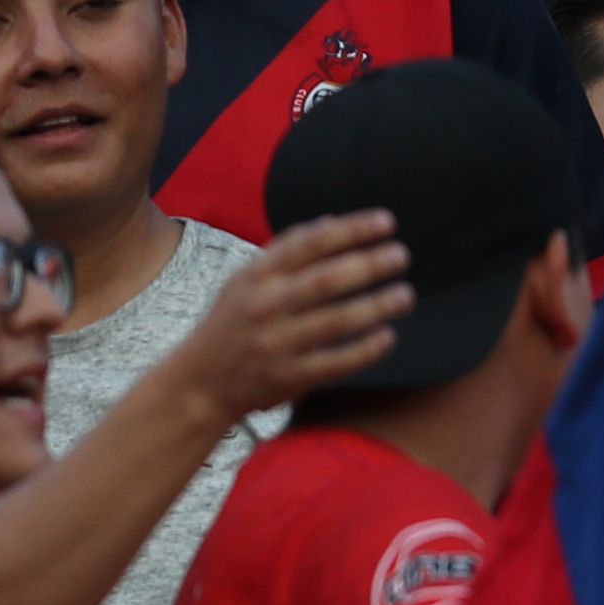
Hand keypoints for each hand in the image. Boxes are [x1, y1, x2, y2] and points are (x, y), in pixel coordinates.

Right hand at [177, 209, 411, 408]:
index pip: (308, 244)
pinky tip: (388, 336)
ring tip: (404, 295)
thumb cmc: (233, 323)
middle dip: (368, 265)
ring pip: (335, 321)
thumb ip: (286, 250)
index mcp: (256, 276)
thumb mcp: (246, 280)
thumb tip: (332, 221)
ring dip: (375, 306)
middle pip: (325, 281)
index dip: (350, 231)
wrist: (199, 383)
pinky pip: (335, 362)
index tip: (386, 222)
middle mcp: (265, 306)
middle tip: (401, 255)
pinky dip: (365, 350)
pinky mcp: (288, 377)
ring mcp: (276, 343)